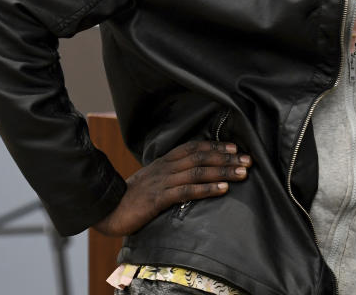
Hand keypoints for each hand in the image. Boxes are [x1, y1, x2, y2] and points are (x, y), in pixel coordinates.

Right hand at [92, 140, 251, 236]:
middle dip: (226, 157)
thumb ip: (169, 176)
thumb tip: (189, 176)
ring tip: (243, 173)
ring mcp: (162, 182)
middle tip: (248, 159)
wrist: (107, 209)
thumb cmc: (130, 198)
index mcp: (164, 162)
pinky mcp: (159, 199)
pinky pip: (187, 191)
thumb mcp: (152, 182)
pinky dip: (207, 188)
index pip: (193, 148)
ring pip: (198, 171)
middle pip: (201, 157)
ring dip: (223, 171)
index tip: (235, 147)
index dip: (215, 146)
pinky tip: (223, 189)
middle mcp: (165, 168)